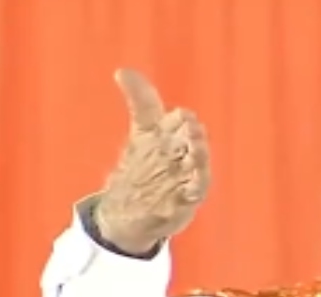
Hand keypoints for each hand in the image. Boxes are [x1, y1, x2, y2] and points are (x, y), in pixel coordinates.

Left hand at [94, 69, 209, 253]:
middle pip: (192, 140)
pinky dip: (191, 190)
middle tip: (191, 128)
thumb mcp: (144, 129)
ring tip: (196, 151)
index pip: (182, 120)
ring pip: (198, 165)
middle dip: (193, 136)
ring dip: (199, 158)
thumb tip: (122, 71)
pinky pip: (192, 195)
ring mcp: (187, 177)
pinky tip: (188, 188)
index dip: (182, 119)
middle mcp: (185, 153)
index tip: (182, 116)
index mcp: (175, 133)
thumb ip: (141, 100)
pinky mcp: (185, 201)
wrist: (140, 201)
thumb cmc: (150, 160)